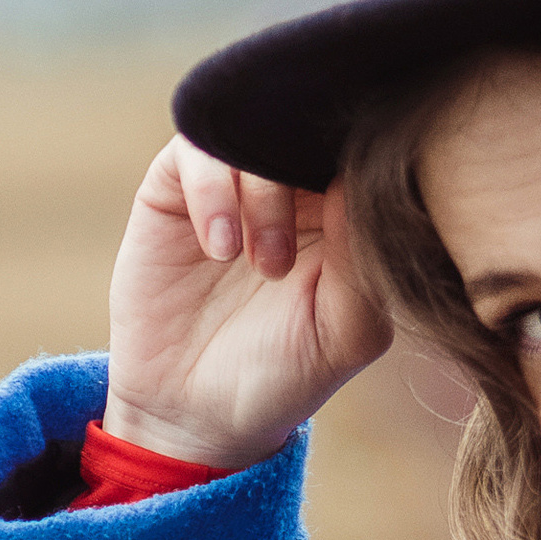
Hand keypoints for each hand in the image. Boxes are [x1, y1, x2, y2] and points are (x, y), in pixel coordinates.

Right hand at [103, 137, 393, 470]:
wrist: (197, 414)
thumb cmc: (283, 376)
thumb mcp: (345, 335)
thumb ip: (363, 263)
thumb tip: (361, 183)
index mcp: (342, 211)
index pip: (361, 149)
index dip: (365, 159)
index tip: (361, 204)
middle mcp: (290, 186)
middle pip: (308, 125)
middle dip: (311, 174)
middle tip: (305, 252)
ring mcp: (231, 184)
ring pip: (254, 133)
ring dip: (266, 194)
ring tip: (265, 266)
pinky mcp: (175, 189)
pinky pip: (197, 149)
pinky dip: (214, 192)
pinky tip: (221, 249)